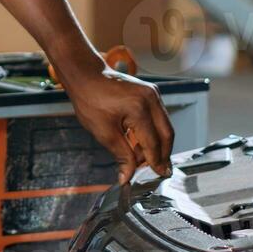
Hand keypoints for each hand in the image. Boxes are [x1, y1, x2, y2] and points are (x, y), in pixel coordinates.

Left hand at [60, 47, 175, 183]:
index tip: (157, 176)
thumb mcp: (103, 132)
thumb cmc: (90, 99)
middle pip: (166, 134)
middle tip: (158, 171)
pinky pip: (158, 117)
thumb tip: (127, 176)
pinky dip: (152, 132)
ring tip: (144, 159)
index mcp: (139, 108)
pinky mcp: (150, 92)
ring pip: (164, 126)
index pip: (154, 143)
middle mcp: (151, 98)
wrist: (85, 75)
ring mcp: (153, 93)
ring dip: (157, 144)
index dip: (154, 163)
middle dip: (163, 155)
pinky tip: (141, 143)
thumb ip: (121, 155)